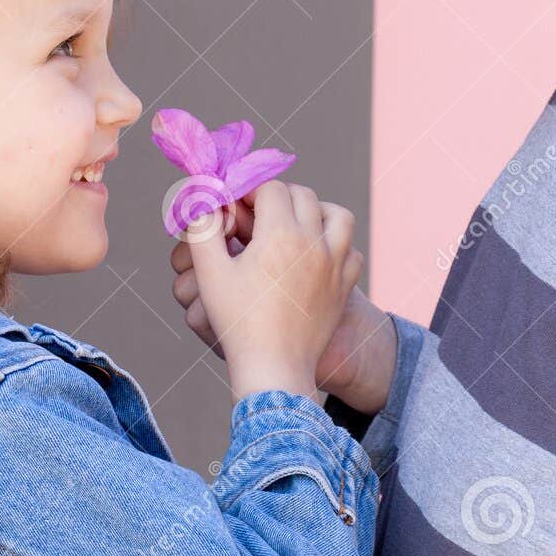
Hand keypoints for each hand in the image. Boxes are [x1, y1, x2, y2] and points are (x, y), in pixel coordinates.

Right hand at [176, 180, 357, 401]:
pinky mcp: (345, 286)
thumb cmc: (237, 322)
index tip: (237, 206)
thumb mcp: (210, 274)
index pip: (270, 188)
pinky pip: (351, 251)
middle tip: (259, 215)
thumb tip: (206, 197)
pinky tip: (316, 257)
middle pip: (303, 195)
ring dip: (318, 212)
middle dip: (279, 197)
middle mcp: (314, 242)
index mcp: (280, 233)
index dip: (250, 191)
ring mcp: (335, 264)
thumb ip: (203, 229)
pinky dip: (337, 245)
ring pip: (338, 216)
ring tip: (296, 225)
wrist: (274, 368)